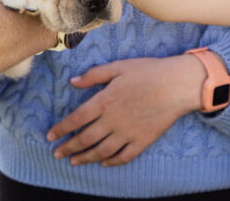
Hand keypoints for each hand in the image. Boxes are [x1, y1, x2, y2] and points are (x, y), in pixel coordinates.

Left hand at [46, 55, 204, 166]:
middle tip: (56, 154)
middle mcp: (113, 120)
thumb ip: (94, 75)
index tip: (50, 136)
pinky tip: (104, 163)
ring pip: (101, 151)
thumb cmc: (149, 71)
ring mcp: (128, 133)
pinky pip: (124, 156)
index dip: (61, 129)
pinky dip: (112, 162)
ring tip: (74, 161)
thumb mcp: (119, 66)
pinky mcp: (143, 141)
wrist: (178, 84)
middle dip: (68, 148)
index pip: (76, 119)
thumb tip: (73, 81)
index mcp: (105, 100)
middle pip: (85, 139)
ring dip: (85, 158)